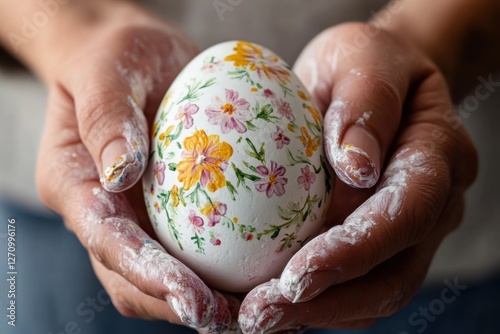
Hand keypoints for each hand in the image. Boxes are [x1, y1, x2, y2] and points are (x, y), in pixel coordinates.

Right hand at [35, 4, 238, 331]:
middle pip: (133, 278)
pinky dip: (223, 267)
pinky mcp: (168, 208)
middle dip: (180, 305)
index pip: (109, 244)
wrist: (128, 54)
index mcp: (77, 187)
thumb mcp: (104, 71)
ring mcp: (137, 215)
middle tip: (235, 319)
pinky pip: (193, 246)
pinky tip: (262, 270)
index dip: (150, 277)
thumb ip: (106, 118)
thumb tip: (122, 172)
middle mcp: (105, 212)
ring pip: (163, 274)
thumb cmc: (110, 56)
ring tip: (254, 309)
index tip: (195, 300)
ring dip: (205, 299)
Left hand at [238, 22, 477, 332]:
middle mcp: (434, 206)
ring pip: (374, 293)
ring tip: (255, 319)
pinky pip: (354, 285)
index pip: (404, 216)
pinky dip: (314, 303)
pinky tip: (270, 301)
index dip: (352, 254)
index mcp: (438, 156)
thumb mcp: (363, 59)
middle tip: (260, 316)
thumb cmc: (365, 64)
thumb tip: (355, 169)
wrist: (375, 82)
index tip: (295, 279)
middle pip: (392, 275)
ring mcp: (410, 231)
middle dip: (327, 304)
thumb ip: (365, 105)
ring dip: (315, 314)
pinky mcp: (381, 242)